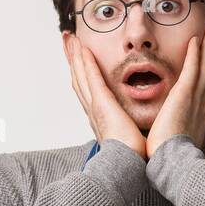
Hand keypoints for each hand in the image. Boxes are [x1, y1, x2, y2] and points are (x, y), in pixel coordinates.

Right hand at [64, 34, 147, 158]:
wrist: (127, 167)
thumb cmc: (131, 157)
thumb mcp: (129, 137)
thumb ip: (129, 128)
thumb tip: (137, 128)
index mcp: (101, 117)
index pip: (89, 89)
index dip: (82, 72)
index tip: (79, 57)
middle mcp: (93, 110)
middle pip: (79, 79)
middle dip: (73, 59)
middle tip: (68, 41)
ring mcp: (95, 106)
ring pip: (81, 75)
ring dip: (75, 56)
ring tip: (69, 39)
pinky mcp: (102, 104)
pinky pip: (92, 79)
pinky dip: (86, 63)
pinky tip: (83, 49)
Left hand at [147, 24, 204, 157]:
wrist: (172, 163)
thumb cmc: (172, 154)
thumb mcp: (180, 137)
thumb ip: (181, 127)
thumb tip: (176, 128)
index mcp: (202, 112)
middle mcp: (204, 103)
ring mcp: (195, 98)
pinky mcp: (184, 96)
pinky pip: (192, 70)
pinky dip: (195, 54)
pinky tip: (195, 40)